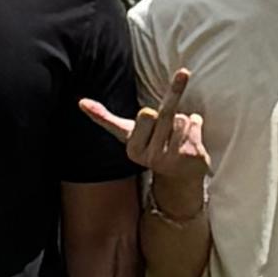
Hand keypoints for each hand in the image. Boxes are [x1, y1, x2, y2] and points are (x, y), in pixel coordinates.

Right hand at [79, 66, 209, 222]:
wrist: (179, 175)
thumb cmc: (150, 147)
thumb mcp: (126, 134)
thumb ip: (104, 118)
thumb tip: (81, 101)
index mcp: (134, 150)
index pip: (146, 113)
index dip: (149, 115)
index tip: (148, 127)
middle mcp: (152, 157)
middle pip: (165, 113)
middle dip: (167, 116)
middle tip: (165, 131)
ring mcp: (174, 158)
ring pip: (182, 117)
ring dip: (183, 120)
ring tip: (178, 137)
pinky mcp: (194, 155)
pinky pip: (196, 122)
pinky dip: (196, 123)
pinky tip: (191, 139)